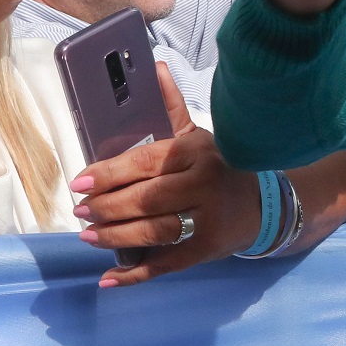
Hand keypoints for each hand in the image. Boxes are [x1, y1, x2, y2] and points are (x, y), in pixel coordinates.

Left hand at [71, 65, 258, 285]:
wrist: (265, 204)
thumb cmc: (219, 167)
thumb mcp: (197, 136)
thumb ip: (171, 107)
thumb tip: (154, 67)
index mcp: (196, 152)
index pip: (146, 163)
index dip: (109, 174)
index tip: (80, 182)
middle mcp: (204, 184)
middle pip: (146, 199)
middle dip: (107, 207)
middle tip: (81, 211)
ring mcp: (209, 218)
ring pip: (154, 231)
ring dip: (116, 237)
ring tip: (90, 235)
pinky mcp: (208, 248)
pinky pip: (167, 263)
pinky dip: (136, 274)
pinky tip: (108, 278)